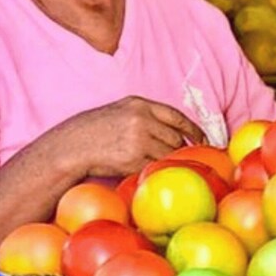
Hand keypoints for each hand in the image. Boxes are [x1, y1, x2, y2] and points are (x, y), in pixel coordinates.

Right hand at [49, 96, 205, 177]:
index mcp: (139, 104)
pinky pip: (154, 167)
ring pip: (168, 154)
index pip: (176, 116)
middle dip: (179, 149)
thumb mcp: (121, 111)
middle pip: (175, 137)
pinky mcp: (133, 160)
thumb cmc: (96, 130)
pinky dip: (155, 171)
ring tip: (161, 165)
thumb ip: (147, 117)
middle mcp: (141, 119)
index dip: (193, 130)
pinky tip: (150, 171)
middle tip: (181, 157)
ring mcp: (138, 140)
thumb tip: (176, 133)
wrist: (73, 145)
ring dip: (168, 161)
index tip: (203, 140)